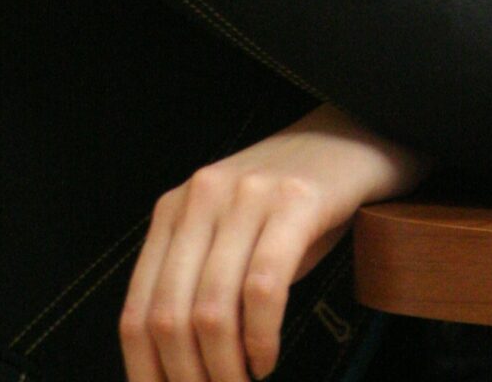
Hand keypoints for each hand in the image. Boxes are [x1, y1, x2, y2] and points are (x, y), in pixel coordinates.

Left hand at [120, 105, 427, 381]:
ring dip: (225, 369)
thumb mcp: (232, 237)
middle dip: (189, 379)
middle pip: (170, 318)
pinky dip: (261, 339)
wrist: (355, 134)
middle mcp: (202, 196)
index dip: (147, 374)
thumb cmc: (292, 202)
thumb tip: (176, 368)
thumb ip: (198, 286)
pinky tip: (268, 358)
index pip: (136, 313)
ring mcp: (248, 195)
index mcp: (174, 209)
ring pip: (212, 310)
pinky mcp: (295, 200)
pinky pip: (263, 288)